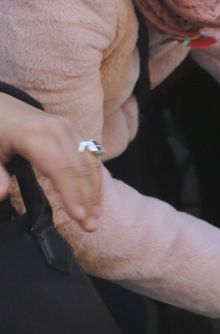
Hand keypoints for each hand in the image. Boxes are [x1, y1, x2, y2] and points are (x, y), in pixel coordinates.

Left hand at [0, 93, 101, 231]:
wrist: (0, 106)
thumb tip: (0, 195)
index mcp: (34, 135)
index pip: (60, 168)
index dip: (71, 193)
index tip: (78, 217)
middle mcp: (58, 129)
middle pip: (81, 168)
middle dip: (88, 199)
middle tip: (90, 226)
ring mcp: (69, 129)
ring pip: (91, 163)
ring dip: (95, 191)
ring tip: (95, 217)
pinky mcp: (74, 132)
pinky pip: (91, 156)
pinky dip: (95, 179)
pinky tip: (94, 198)